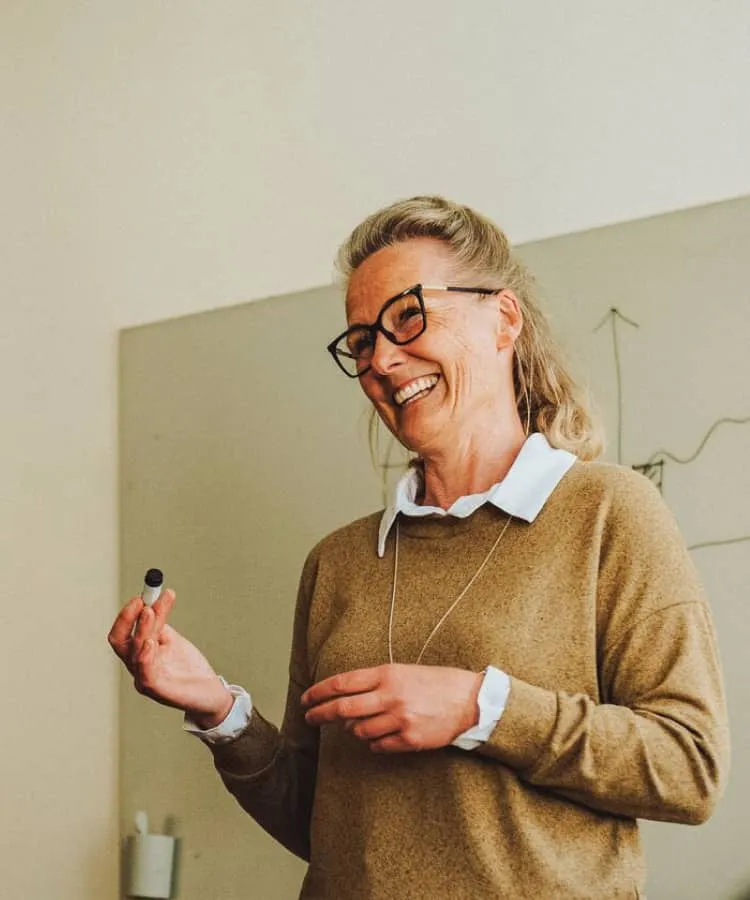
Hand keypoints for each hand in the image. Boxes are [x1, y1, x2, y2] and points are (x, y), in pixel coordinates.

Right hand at [108, 590, 232, 728]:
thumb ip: (161, 625)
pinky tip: (150, 643)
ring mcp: (145, 680)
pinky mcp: (158, 691)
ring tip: (150, 611)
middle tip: (143, 600)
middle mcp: (137, 667)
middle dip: (129, 618)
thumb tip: (155, 601)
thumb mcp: (173, 640)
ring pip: (136, 653)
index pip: (122, 633)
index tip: (142, 595)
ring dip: (143, 629)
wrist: (209, 691)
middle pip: (121, 642)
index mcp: (139, 654)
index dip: (127, 614)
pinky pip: (146, 675)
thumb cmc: (189, 669)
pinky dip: (146, 657)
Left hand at [301, 664, 482, 752]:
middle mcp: (390, 696)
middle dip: (321, 714)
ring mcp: (399, 719)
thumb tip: (347, 699)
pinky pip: (378, 746)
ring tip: (361, 725)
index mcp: (387, 674)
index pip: (343, 683)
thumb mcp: (403, 672)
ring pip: (359, 731)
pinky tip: (381, 736)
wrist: (470, 700)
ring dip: (354, 730)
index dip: (320, 692)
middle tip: (309, 718)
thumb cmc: (435, 683)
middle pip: (343, 708)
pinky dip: (374, 743)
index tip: (307, 698)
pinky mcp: (409, 739)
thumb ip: (375, 683)